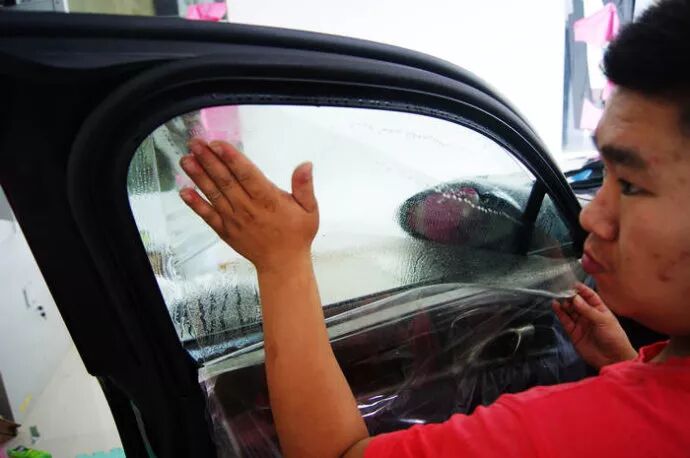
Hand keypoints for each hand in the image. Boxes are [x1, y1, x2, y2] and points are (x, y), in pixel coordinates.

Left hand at [178, 139, 318, 272]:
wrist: (283, 264)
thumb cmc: (297, 235)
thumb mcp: (309, 209)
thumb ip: (304, 186)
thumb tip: (306, 164)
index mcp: (268, 200)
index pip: (247, 175)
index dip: (231, 158)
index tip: (217, 144)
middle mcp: (248, 208)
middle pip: (226, 181)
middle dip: (209, 160)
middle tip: (195, 143)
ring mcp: (234, 220)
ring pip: (214, 195)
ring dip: (199, 177)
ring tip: (185, 160)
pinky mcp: (225, 230)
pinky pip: (208, 216)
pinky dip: (195, 204)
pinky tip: (184, 191)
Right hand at [553, 283, 637, 369]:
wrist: (612, 359)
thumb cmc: (613, 337)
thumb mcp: (603, 321)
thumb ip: (588, 310)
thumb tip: (575, 298)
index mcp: (600, 309)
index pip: (590, 296)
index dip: (582, 290)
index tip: (573, 284)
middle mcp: (589, 315)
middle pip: (577, 303)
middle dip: (570, 296)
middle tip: (562, 291)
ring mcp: (580, 323)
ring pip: (569, 311)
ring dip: (564, 304)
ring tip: (557, 297)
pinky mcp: (573, 332)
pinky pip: (565, 321)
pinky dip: (560, 314)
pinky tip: (556, 306)